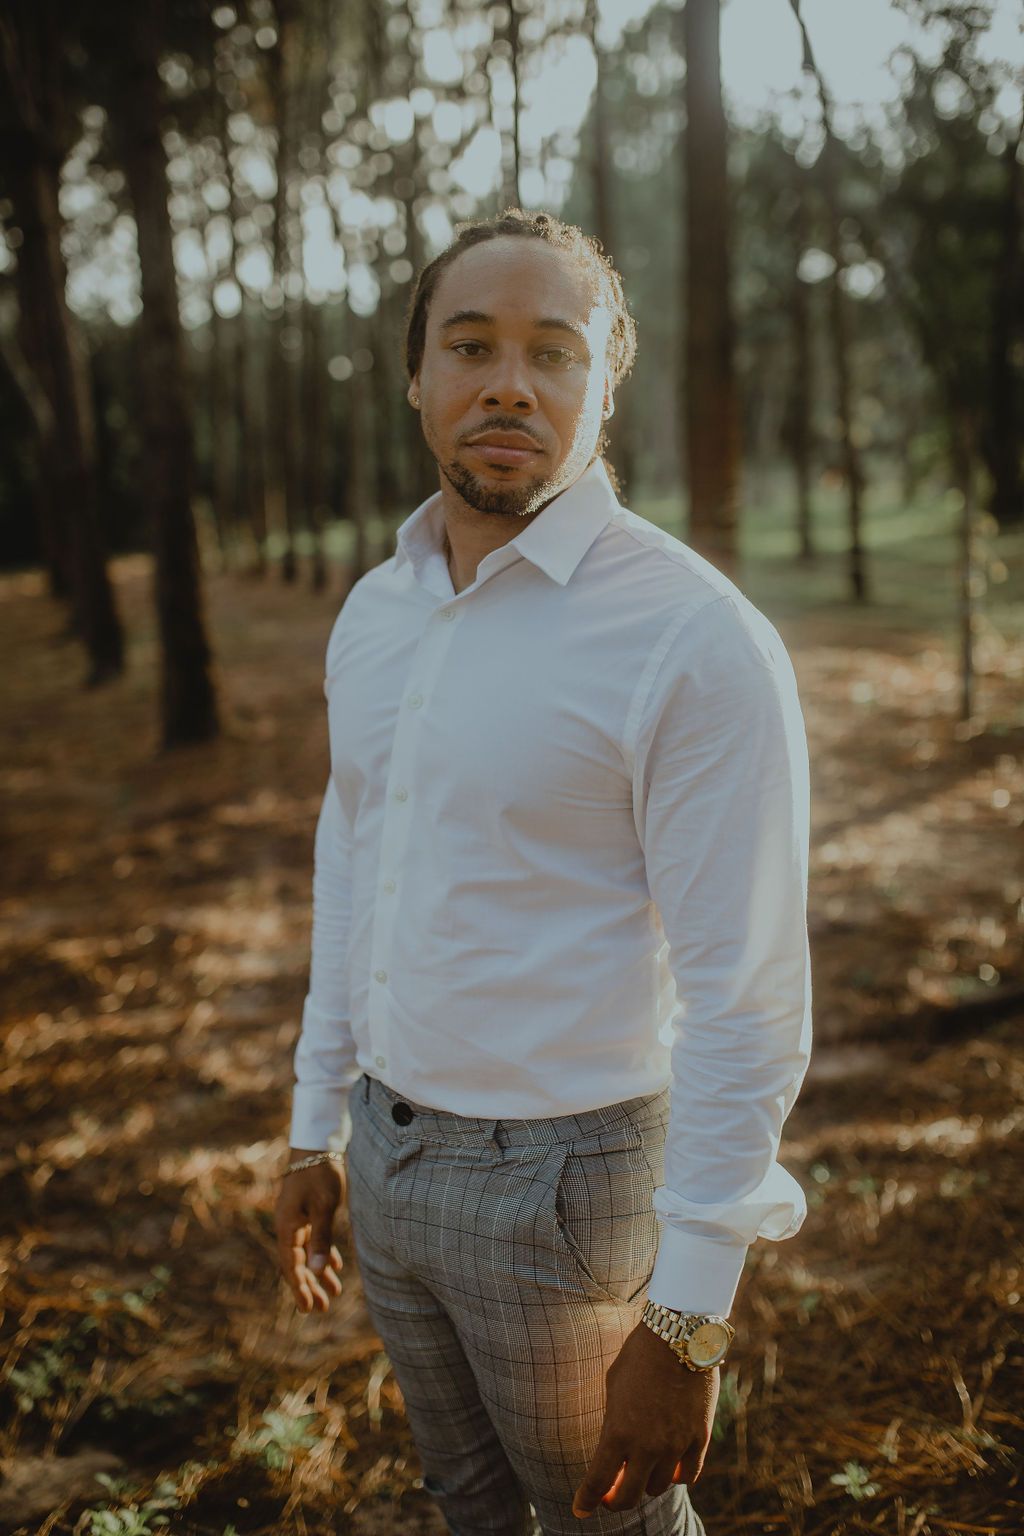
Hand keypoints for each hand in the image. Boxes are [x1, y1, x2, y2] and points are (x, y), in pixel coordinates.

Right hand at [274, 1152, 346, 1313]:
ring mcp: (297, 1219)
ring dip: (317, 1275)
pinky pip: (313, 1240)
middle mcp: (288, 1226)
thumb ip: (322, 1239)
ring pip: (306, 1254)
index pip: (292, 1266)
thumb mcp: (323, 1206)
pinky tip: (335, 1268)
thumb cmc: (320, 1173)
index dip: (299, 1289)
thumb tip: (319, 1272)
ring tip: (331, 1295)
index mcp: (287, 1227)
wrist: (316, 1144)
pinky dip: (322, 1255)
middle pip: (297, 1264)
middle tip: (320, 1310)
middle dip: (308, 1287)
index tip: (308, 1309)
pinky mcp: (307, 1212)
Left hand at [571, 1319, 718, 1517]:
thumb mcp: (614, 1387)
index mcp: (618, 1432)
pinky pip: (688, 1474)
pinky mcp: (699, 1439)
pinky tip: (670, 1467)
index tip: (580, 1509)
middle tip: (611, 1496)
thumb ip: (613, 1424)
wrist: (679, 1336)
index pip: (597, 1482)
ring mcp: (675, 1445)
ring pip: (658, 1487)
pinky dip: (677, 1475)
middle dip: (615, 1501)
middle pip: (628, 1497)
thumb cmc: (639, 1355)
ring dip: (646, 1482)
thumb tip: (613, 1453)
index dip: (586, 1500)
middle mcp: (646, 1446)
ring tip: (642, 1469)